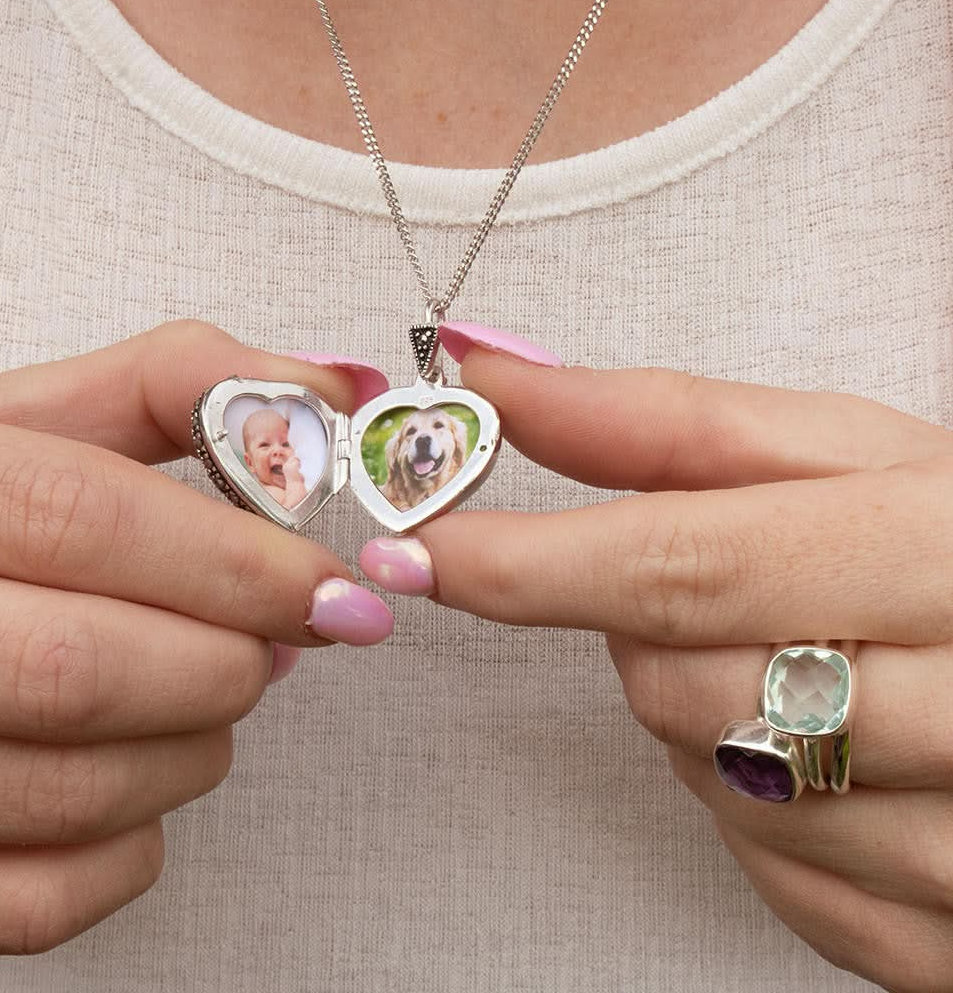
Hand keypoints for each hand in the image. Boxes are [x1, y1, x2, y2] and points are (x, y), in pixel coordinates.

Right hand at [0, 320, 392, 955]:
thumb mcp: (21, 421)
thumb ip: (174, 386)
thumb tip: (335, 390)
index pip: (75, 519)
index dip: (230, 561)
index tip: (327, 589)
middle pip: (70, 668)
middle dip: (222, 663)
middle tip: (269, 641)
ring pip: (67, 793)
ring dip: (195, 749)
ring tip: (209, 695)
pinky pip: (31, 903)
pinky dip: (132, 850)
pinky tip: (142, 779)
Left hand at [359, 336, 952, 992]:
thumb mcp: (858, 455)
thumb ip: (672, 420)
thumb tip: (501, 382)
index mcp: (942, 559)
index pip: (681, 564)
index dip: (526, 563)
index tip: (417, 551)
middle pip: (677, 686)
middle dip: (644, 630)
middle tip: (717, 585)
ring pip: (711, 782)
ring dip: (701, 712)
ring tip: (797, 654)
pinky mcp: (941, 943)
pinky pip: (768, 870)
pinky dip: (752, 797)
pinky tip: (819, 740)